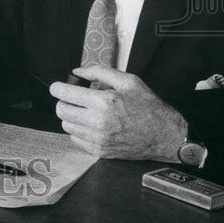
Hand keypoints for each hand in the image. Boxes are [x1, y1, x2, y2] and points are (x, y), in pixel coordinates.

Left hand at [49, 65, 187, 159]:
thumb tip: (77, 71)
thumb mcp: (128, 81)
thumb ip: (99, 71)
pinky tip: (92, 125)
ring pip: (67, 125)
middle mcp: (97, 122)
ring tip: (86, 112)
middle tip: (75, 99)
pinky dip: (79, 131)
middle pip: (60, 111)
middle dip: (64, 102)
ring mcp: (98, 139)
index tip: (59, 87)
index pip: (64, 94)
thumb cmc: (148, 106)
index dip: (57, 88)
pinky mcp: (100, 152)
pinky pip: (76, 140)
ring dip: (72, 117)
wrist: (165, 136)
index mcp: (103, 102)